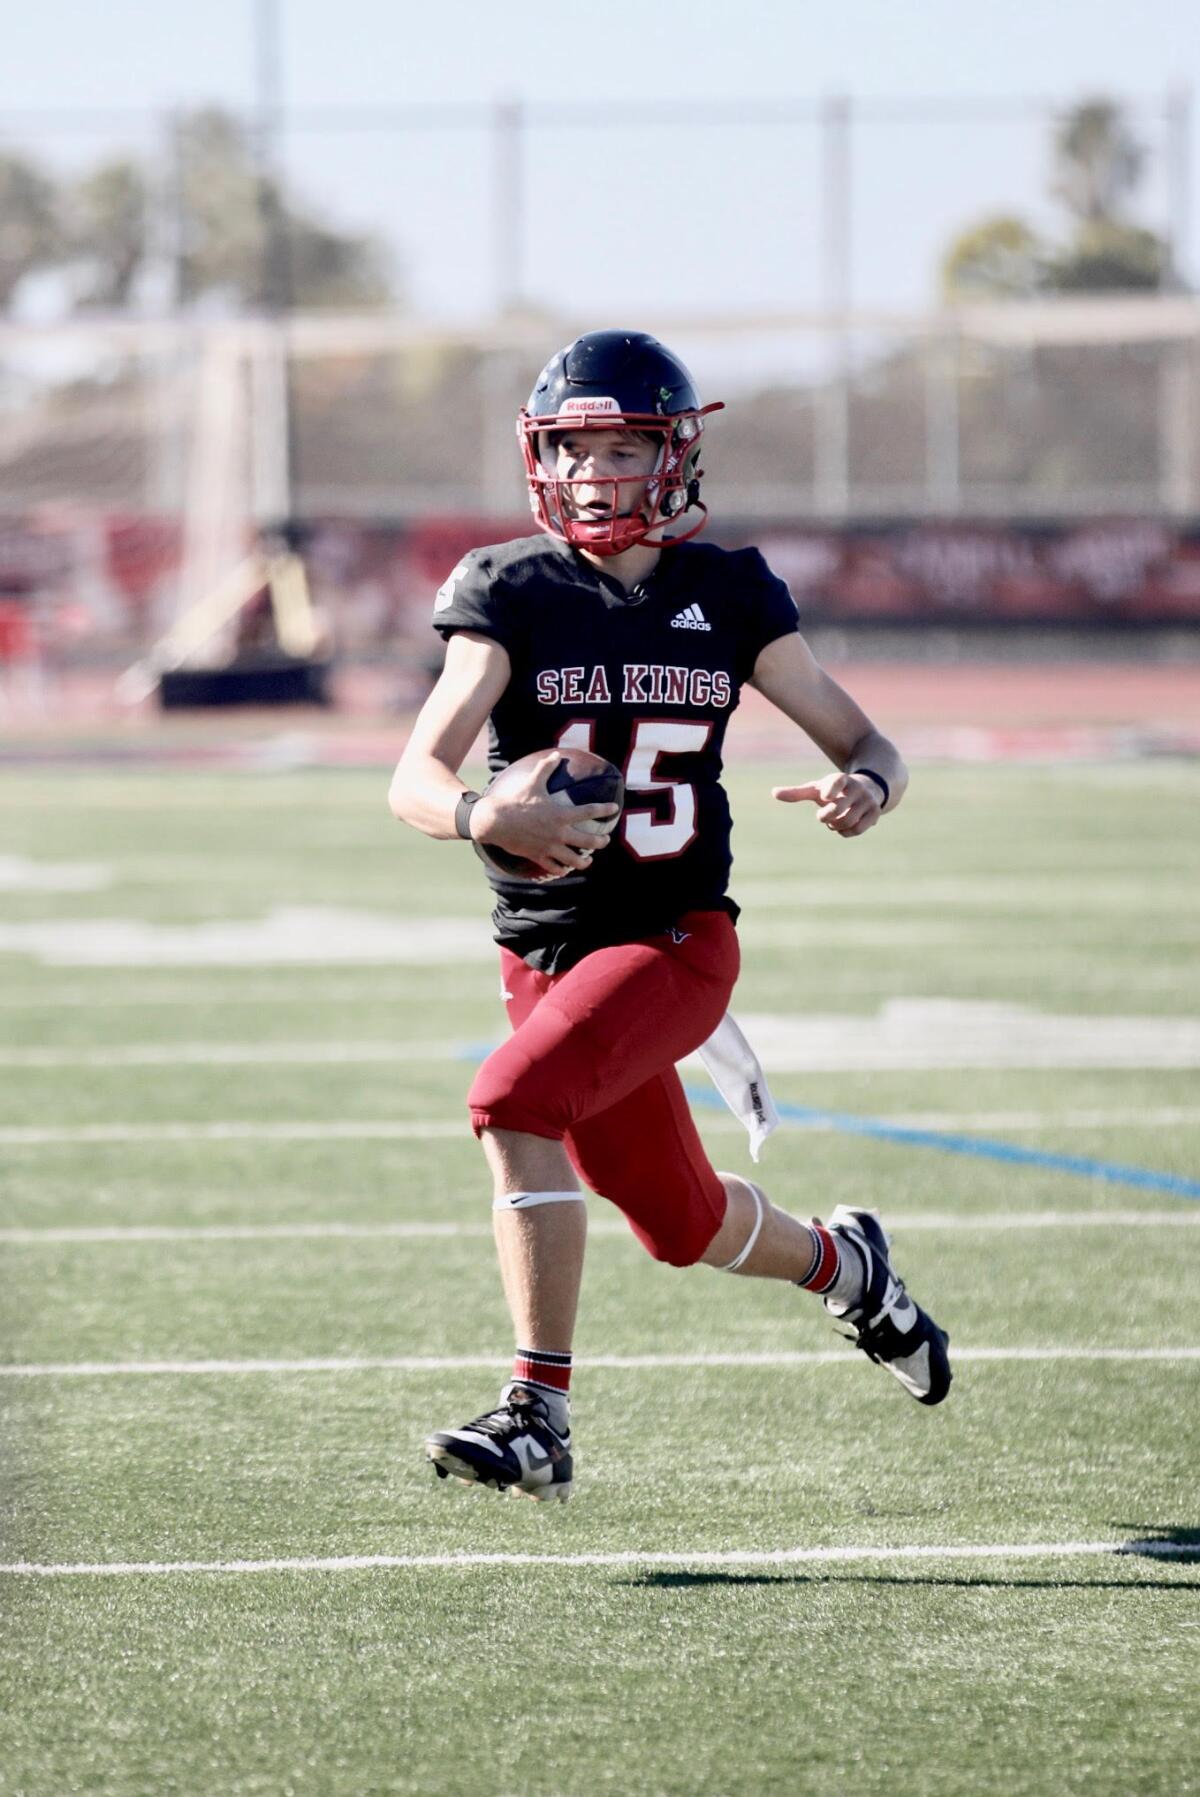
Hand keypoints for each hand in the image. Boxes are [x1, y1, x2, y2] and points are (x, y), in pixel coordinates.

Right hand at [473, 749, 619, 878]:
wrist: (495, 821)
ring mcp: (549, 847)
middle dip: (600, 841)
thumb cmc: (515, 800)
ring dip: (584, 861)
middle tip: (605, 840)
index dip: (604, 809)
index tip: (614, 808)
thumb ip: (546, 769)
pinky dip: (561, 870)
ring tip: (588, 860)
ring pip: (574, 860)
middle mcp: (559, 833)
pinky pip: (554, 868)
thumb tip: (556, 754)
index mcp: (561, 814)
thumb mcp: (532, 782)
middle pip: (588, 841)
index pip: (590, 811)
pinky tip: (565, 870)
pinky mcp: (538, 856)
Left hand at [772, 771, 882, 837]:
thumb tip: (773, 793)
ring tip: (833, 821)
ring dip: (834, 825)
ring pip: (846, 821)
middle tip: (823, 815)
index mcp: (841, 779)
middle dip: (825, 817)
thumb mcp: (816, 789)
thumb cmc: (834, 790)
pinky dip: (845, 832)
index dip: (831, 789)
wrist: (868, 788)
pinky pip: (856, 830)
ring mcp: (868, 800)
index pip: (837, 781)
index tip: (825, 796)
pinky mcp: (875, 813)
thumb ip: (796, 793)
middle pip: (836, 810)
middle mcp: (857, 788)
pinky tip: (843, 827)